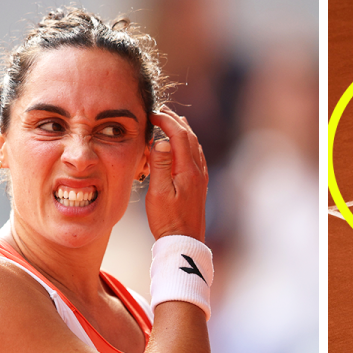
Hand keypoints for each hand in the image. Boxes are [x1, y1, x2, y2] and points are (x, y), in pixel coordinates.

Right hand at [146, 109, 208, 241]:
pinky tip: (182, 147)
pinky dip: (188, 144)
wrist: (185, 241)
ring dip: (183, 130)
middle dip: (175, 121)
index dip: (165, 121)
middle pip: (189, 137)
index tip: (151, 114)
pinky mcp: (199, 185)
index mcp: (187, 170)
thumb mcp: (158, 193)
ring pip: (195, 146)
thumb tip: (162, 141)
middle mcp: (198, 171)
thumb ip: (160, 165)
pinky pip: (197, 156)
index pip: (179, 135)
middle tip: (160, 111)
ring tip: (171, 122)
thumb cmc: (168, 220)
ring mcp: (200, 178)